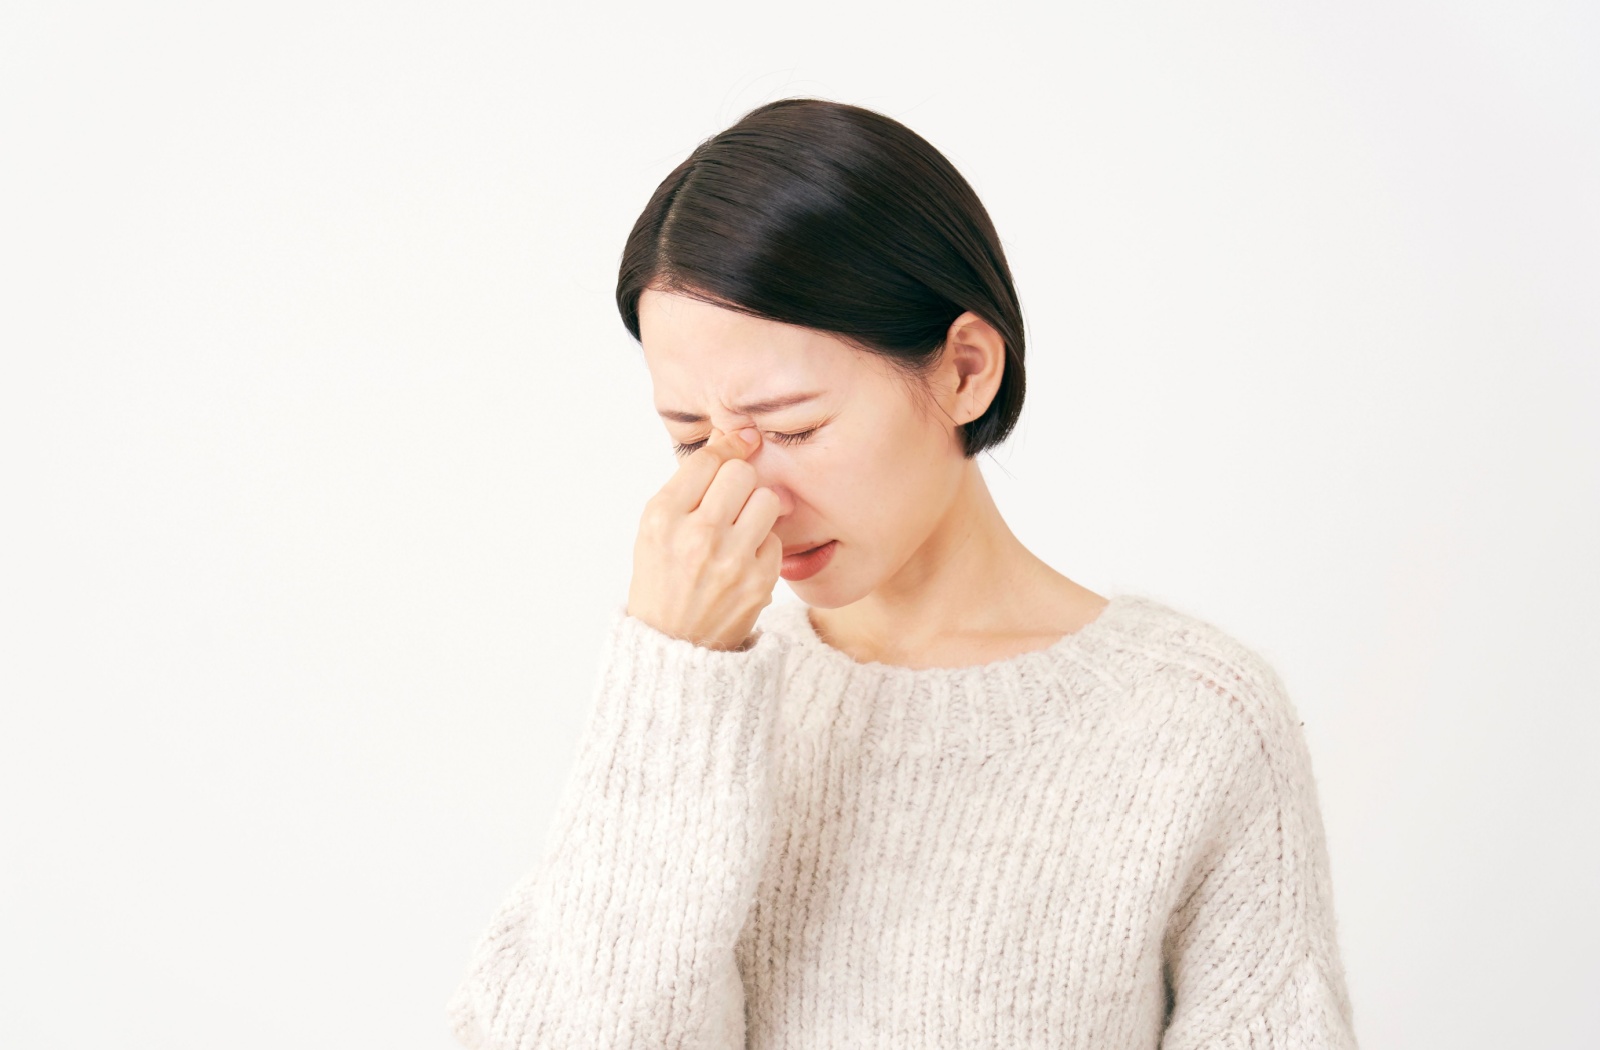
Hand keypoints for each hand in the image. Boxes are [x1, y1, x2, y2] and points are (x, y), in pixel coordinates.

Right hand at [626, 426, 782, 651]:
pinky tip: (745, 558)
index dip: (727, 446)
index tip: (739, 443)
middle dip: (741, 479)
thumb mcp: (657, 528)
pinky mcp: (759, 581)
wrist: (672, 645)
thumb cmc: (662, 578)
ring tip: (741, 525)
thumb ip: (689, 484)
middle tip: (733, 496)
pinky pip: (776, 538)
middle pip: (742, 473)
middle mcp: (696, 535)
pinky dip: (763, 544)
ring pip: (767, 499)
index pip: (708, 459)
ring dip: (758, 508)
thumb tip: (729, 435)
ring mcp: (730, 560)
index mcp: (662, 517)